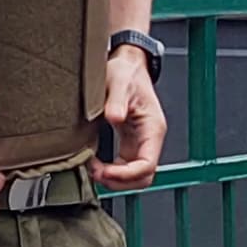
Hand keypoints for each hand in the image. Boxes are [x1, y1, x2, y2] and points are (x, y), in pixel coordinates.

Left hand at [95, 43, 166, 188]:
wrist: (127, 65)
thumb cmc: (126, 72)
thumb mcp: (119, 81)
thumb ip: (116, 100)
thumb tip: (114, 118)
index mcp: (153, 128)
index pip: (147, 165)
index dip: (127, 174)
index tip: (105, 172)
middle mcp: (150, 139)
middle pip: (143, 177)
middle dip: (120, 181)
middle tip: (96, 173)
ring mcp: (140, 143)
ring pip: (135, 176)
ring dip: (115, 180)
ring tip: (93, 170)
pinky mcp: (129, 143)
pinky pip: (124, 167)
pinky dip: (111, 172)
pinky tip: (95, 164)